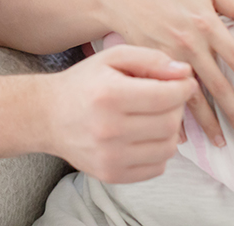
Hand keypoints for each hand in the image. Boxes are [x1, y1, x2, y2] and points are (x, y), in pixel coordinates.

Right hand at [44, 45, 196, 182]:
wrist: (48, 116)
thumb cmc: (85, 83)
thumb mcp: (113, 58)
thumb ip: (151, 59)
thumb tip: (185, 72)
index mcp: (110, 95)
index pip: (166, 96)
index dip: (184, 88)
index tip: (186, 83)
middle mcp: (109, 129)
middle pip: (170, 123)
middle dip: (178, 108)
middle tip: (169, 98)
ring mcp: (110, 156)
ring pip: (168, 148)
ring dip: (171, 130)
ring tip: (157, 116)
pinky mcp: (111, 175)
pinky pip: (157, 168)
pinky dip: (159, 151)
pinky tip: (146, 135)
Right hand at [104, 0, 233, 149]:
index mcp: (207, 24)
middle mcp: (190, 43)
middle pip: (219, 85)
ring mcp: (169, 57)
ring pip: (192, 96)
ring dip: (209, 122)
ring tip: (221, 143)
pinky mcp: (150, 65)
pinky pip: (165, 96)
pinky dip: (173, 117)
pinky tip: (183, 137)